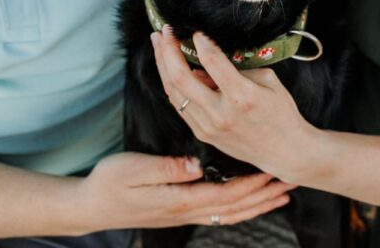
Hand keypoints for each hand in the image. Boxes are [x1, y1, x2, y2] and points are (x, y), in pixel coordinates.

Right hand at [78, 151, 294, 231]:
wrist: (90, 206)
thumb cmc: (109, 184)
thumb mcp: (134, 169)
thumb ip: (167, 168)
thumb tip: (196, 165)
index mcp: (180, 199)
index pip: (226, 195)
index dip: (252, 185)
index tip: (272, 171)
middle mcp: (186, 211)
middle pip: (235, 208)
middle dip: (264, 196)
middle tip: (289, 184)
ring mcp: (183, 214)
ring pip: (229, 214)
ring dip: (256, 205)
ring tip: (278, 195)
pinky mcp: (178, 211)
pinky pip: (217, 213)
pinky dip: (238, 208)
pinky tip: (245, 201)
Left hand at [151, 26, 315, 179]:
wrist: (285, 151)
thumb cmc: (281, 113)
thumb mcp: (268, 81)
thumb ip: (237, 69)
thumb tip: (207, 59)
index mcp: (242, 97)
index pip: (213, 62)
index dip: (201, 42)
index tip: (196, 29)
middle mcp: (221, 113)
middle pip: (181, 78)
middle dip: (168, 50)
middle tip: (165, 31)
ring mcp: (208, 127)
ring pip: (173, 92)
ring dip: (163, 65)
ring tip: (159, 44)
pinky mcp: (202, 134)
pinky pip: (179, 105)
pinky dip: (171, 84)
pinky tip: (168, 68)